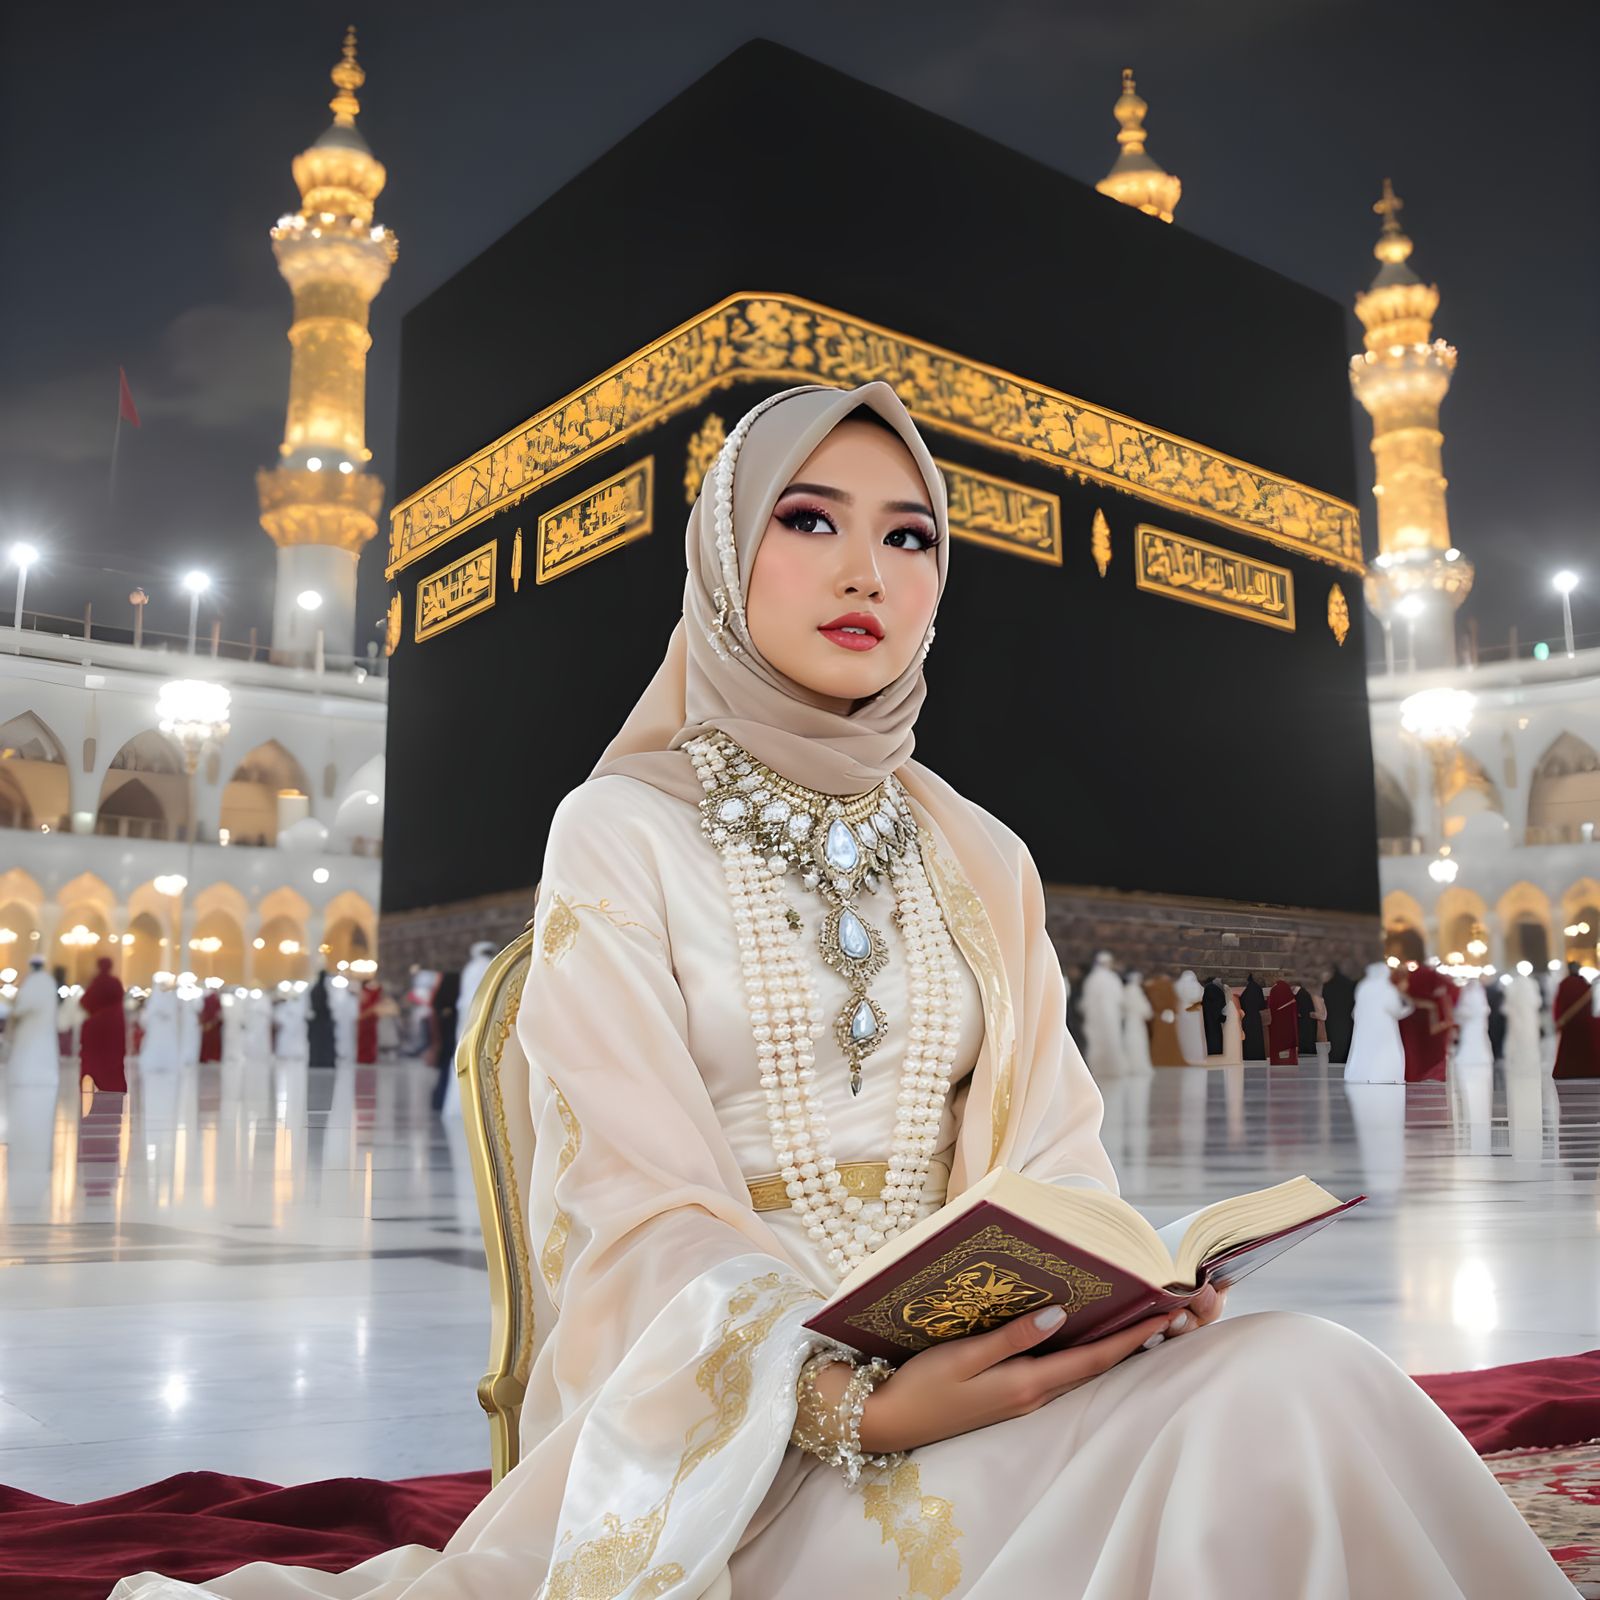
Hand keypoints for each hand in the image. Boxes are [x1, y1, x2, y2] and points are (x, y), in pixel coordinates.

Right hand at [837, 1302, 1189, 1454]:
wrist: (891, 1420)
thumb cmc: (923, 1385)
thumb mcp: (963, 1355)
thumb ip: (1012, 1337)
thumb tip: (1059, 1314)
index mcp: (1027, 1384)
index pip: (1094, 1358)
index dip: (1133, 1336)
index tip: (1166, 1313)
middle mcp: (1034, 1394)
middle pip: (1096, 1365)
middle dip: (1135, 1340)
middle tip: (1169, 1311)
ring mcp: (1023, 1397)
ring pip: (1081, 1369)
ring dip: (1113, 1346)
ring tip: (1142, 1317)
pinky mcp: (1012, 1395)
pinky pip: (1060, 1371)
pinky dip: (1083, 1352)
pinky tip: (1087, 1333)